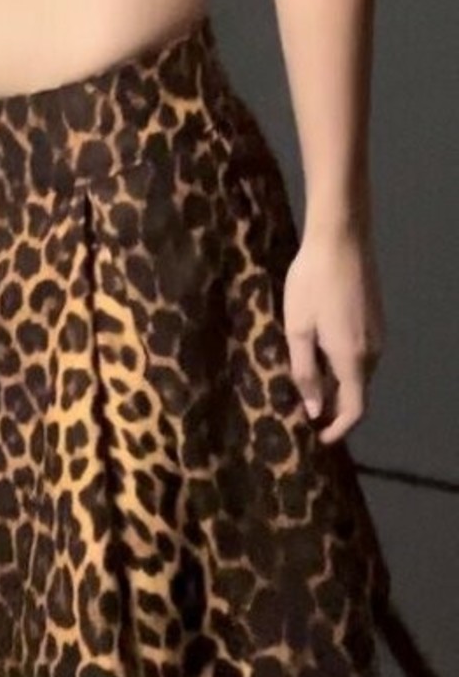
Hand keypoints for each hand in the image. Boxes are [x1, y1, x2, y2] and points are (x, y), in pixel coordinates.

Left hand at [283, 224, 384, 442]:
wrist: (340, 238)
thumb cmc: (312, 282)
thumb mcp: (298, 327)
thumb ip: (305, 371)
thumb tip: (315, 408)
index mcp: (353, 358)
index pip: (354, 410)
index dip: (338, 429)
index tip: (318, 438)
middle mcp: (373, 351)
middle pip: (357, 392)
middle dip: (332, 405)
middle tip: (301, 405)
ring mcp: (377, 333)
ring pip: (358, 372)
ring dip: (336, 382)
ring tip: (305, 376)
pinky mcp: (375, 318)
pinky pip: (360, 353)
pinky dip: (342, 362)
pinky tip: (320, 348)